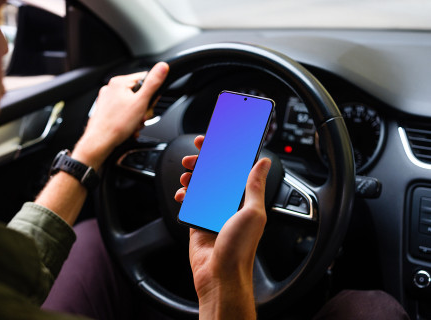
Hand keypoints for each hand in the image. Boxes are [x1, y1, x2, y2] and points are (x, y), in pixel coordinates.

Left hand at [73, 62, 168, 168]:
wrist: (100, 142)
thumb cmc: (116, 125)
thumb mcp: (141, 102)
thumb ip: (153, 83)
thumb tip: (162, 67)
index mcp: (119, 82)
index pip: (144, 79)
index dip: (151, 93)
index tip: (149, 104)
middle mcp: (111, 89)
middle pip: (138, 94)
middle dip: (143, 109)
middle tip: (140, 117)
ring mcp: (107, 100)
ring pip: (132, 105)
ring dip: (137, 117)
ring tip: (133, 125)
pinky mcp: (106, 111)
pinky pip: (124, 113)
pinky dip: (129, 121)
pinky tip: (128, 128)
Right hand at [175, 135, 270, 319]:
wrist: (219, 275)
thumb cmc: (239, 249)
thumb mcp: (253, 212)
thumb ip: (255, 185)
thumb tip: (264, 163)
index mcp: (246, 201)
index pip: (236, 170)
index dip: (226, 154)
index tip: (216, 143)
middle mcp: (230, 205)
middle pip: (215, 175)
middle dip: (203, 163)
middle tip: (194, 156)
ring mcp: (212, 213)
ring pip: (201, 186)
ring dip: (192, 177)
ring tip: (186, 174)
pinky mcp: (198, 222)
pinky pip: (190, 202)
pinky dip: (184, 195)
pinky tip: (182, 194)